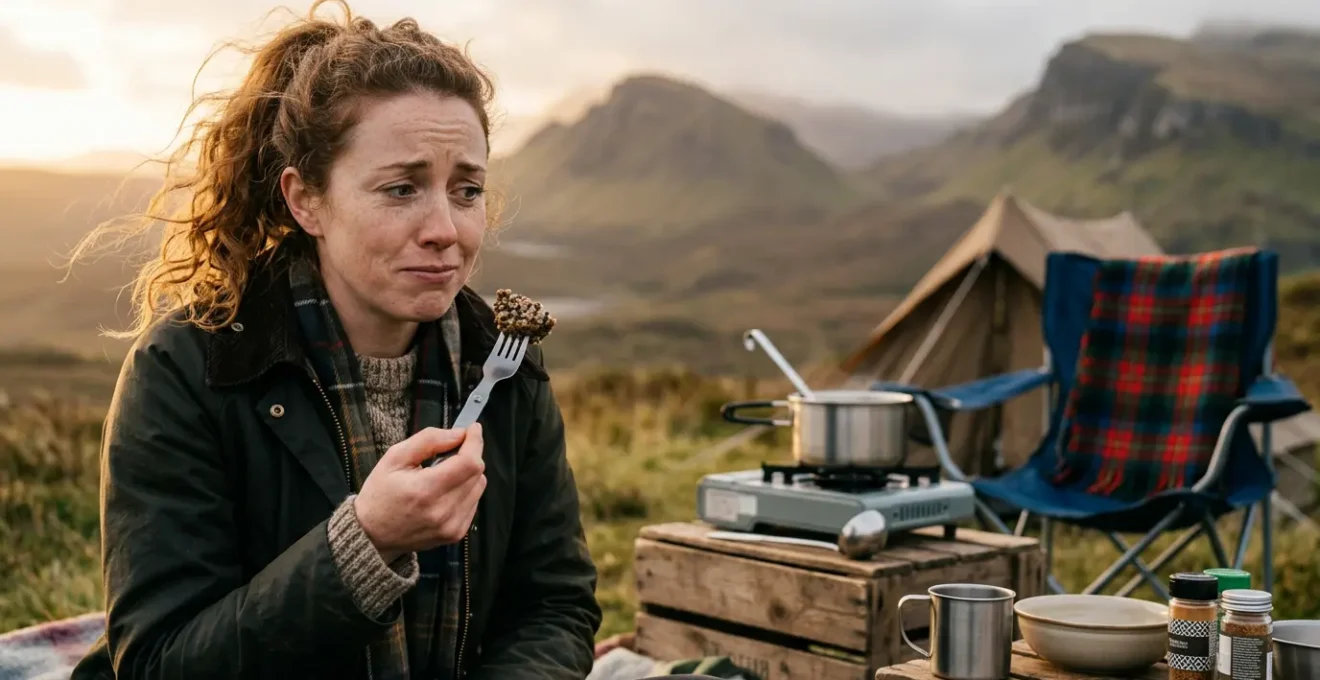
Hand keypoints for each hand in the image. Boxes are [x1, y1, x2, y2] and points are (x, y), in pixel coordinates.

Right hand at [354, 423, 486, 562]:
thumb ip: (429, 440)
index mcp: (426, 490)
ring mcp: (452, 526)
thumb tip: (459, 434)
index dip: (475, 442)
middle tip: (452, 449)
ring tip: (444, 473)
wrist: (372, 535)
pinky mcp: (456, 534)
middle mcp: (443, 511)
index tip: (472, 429)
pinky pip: (474, 502)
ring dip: (468, 473)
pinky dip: (465, 490)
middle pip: (477, 473)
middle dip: (470, 454)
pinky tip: (445, 490)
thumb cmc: (379, 495)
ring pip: (479, 486)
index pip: (469, 462)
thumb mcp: (394, 457)